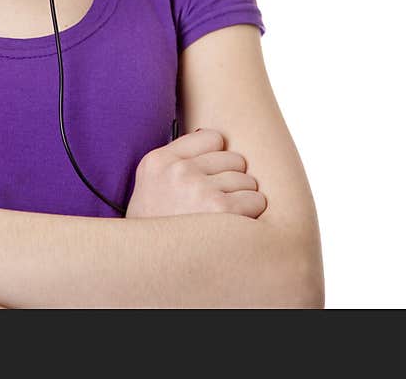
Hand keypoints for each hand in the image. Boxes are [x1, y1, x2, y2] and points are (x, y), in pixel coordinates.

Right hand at [125, 128, 266, 219]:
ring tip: (223, 217)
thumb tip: (219, 139)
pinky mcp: (221, 210)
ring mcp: (199, 189)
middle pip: (233, 158)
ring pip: (247, 180)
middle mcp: (178, 171)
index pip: (211, 137)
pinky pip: (256, 200)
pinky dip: (252, 214)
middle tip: (217, 200)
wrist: (149, 268)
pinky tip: (235, 227)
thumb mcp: (153, 183)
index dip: (218, 156)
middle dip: (232, 178)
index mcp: (159, 161)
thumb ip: (178, 158)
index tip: (213, 172)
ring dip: (243, 198)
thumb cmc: (157, 226)